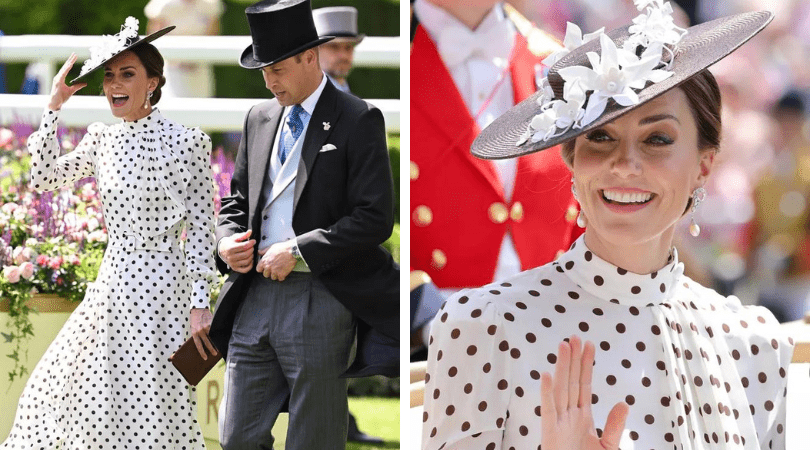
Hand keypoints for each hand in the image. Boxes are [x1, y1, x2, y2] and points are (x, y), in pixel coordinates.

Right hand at [49, 53, 86, 110]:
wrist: (55, 103)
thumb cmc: (61, 97)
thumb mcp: (72, 91)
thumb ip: (77, 86)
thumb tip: (85, 83)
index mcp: (61, 78)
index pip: (67, 68)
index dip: (70, 62)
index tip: (74, 57)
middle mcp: (58, 77)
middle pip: (65, 67)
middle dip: (70, 60)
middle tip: (74, 54)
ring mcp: (57, 79)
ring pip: (64, 70)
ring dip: (68, 64)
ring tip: (72, 59)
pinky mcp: (57, 83)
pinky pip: (62, 75)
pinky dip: (65, 70)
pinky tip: (68, 67)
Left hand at [189, 308, 216, 359]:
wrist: (198, 309)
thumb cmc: (195, 321)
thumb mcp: (193, 329)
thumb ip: (197, 336)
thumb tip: (201, 345)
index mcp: (194, 333)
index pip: (198, 345)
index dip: (202, 352)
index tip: (205, 358)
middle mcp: (200, 331)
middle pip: (207, 343)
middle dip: (211, 349)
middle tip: (215, 354)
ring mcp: (206, 327)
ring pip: (212, 337)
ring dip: (216, 342)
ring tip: (220, 347)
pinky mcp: (211, 323)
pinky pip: (215, 331)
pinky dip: (218, 334)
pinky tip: (221, 337)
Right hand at [218, 230, 255, 272]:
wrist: (222, 250)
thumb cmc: (230, 243)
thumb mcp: (235, 237)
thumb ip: (243, 235)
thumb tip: (250, 231)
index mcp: (230, 248)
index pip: (244, 246)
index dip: (251, 243)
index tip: (253, 241)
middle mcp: (231, 257)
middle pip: (246, 254)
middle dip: (251, 249)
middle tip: (252, 247)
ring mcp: (233, 264)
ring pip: (247, 261)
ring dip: (252, 256)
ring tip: (251, 252)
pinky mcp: (235, 268)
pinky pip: (245, 269)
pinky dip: (250, 265)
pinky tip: (250, 260)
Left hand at [256, 240, 295, 280]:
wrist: (292, 251)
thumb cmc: (282, 248)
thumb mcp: (271, 247)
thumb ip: (264, 251)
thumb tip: (259, 252)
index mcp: (264, 261)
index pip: (258, 269)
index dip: (262, 269)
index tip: (265, 268)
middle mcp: (268, 267)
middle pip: (265, 275)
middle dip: (269, 272)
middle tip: (274, 269)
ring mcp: (275, 271)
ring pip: (273, 277)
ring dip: (276, 275)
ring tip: (279, 270)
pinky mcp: (281, 274)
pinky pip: (280, 279)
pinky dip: (282, 276)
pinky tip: (283, 272)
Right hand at [540, 335, 628, 449]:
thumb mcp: (607, 447)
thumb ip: (615, 426)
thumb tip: (623, 402)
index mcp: (581, 418)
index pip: (584, 385)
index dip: (586, 365)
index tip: (588, 345)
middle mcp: (568, 416)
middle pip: (572, 382)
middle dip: (574, 359)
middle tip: (575, 337)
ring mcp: (559, 424)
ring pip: (561, 390)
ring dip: (562, 368)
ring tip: (564, 346)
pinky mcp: (551, 433)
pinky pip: (548, 410)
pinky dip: (547, 393)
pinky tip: (547, 375)